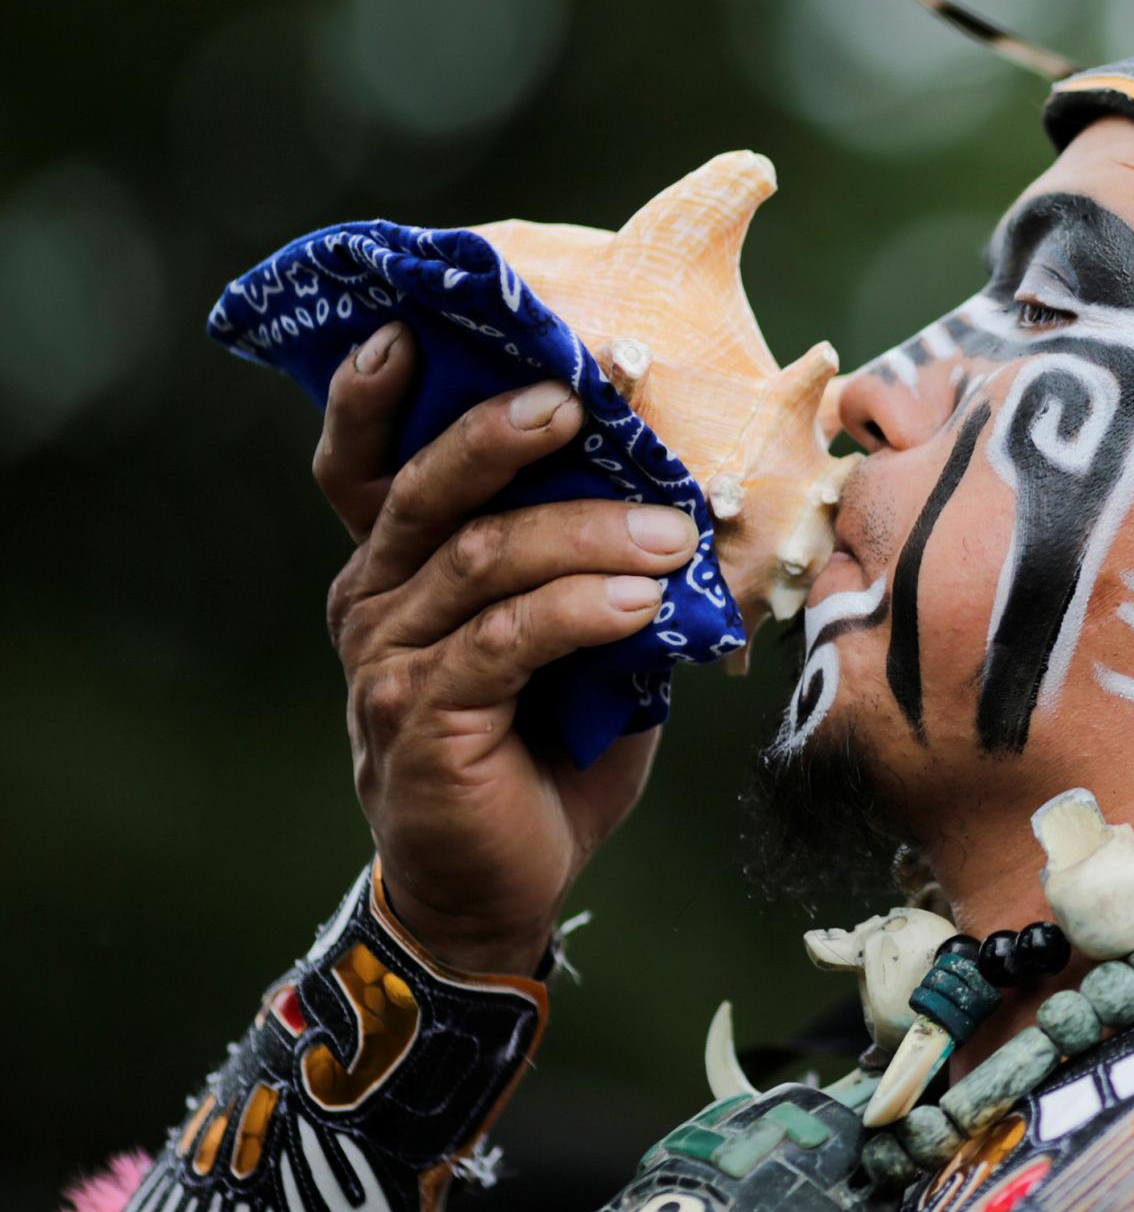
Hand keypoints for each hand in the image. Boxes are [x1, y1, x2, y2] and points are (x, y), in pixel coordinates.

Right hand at [315, 322, 696, 975]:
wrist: (503, 883)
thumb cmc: (545, 742)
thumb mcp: (576, 631)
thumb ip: (596, 558)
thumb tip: (689, 482)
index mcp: (404, 562)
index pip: (365, 463)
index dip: (371, 394)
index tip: (415, 327)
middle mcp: (377, 599)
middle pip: (428, 491)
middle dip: (501, 432)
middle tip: (576, 398)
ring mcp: (391, 662)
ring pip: (484, 561)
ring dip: (586, 534)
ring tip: (669, 534)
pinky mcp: (423, 720)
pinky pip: (504, 642)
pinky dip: (579, 612)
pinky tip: (641, 606)